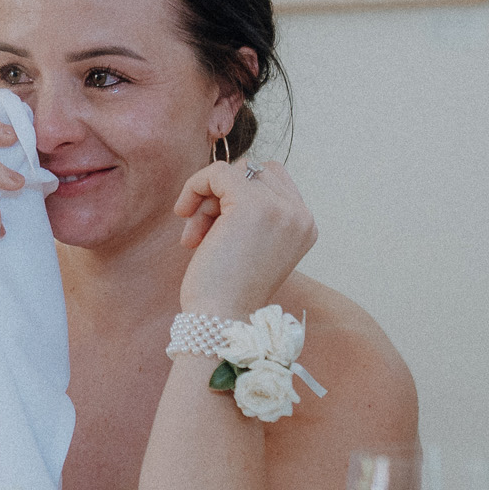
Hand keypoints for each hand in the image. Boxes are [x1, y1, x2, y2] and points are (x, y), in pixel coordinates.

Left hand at [171, 156, 315, 318]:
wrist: (220, 318)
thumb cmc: (226, 290)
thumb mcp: (249, 245)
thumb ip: (250, 212)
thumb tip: (222, 177)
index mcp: (305, 226)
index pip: (273, 180)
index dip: (237, 196)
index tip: (215, 227)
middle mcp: (300, 215)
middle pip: (254, 173)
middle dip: (221, 197)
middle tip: (201, 232)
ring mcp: (281, 208)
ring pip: (236, 171)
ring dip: (208, 199)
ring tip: (195, 235)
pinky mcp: (252, 204)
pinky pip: (218, 172)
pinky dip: (195, 186)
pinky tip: (183, 214)